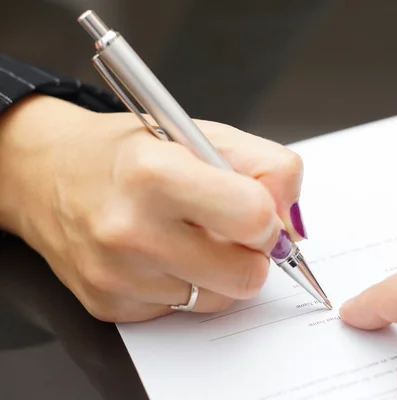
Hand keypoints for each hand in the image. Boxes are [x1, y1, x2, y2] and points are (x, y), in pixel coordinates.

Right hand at [0, 95, 306, 321]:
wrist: (49, 174)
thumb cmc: (133, 152)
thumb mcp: (205, 134)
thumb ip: (268, 167)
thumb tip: (293, 225)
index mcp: (156, 173)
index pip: (254, 219)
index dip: (266, 217)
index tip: (255, 211)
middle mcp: (130, 229)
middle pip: (245, 276)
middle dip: (251, 254)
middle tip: (230, 229)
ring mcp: (117, 275)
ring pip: (218, 300)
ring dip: (218, 271)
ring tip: (188, 236)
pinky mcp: (110, 305)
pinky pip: (182, 310)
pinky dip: (185, 285)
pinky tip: (160, 255)